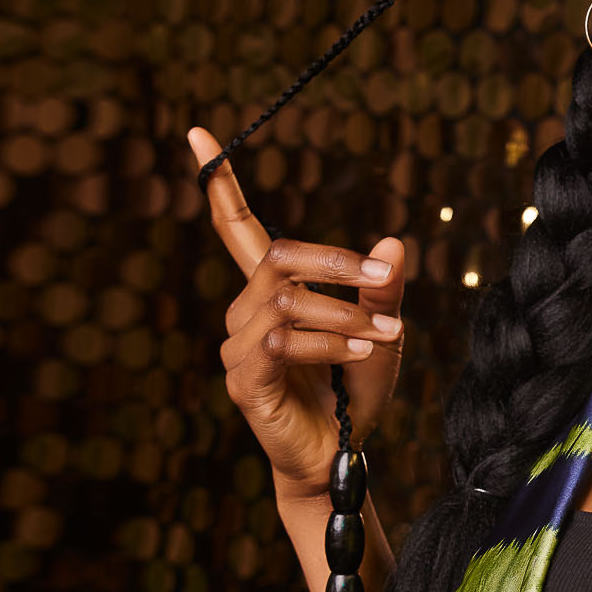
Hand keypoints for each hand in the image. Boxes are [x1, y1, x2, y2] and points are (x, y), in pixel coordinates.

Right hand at [188, 124, 406, 500]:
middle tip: (385, 282)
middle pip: (278, 256)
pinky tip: (362, 349)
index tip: (197, 133)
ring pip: (285, 301)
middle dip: (337, 263)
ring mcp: (239, 346)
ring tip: (387, 332)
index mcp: (271, 292)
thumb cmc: (353, 392)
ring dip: (345, 311)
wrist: (339, 458)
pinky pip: (281, 342)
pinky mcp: (244, 380)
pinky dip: (329, 341)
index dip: (220, 185)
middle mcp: (245, 312)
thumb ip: (385, 289)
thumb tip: (394, 242)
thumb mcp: (382, 330)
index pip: (238, 230)